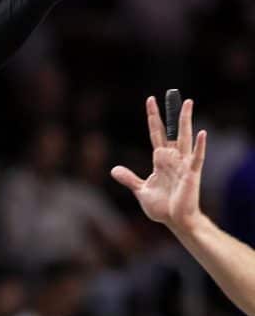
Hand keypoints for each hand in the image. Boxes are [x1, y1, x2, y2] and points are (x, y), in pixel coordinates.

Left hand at [111, 96, 206, 232]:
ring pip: (185, 138)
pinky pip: (197, 158)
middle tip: (172, 94)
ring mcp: (183, 165)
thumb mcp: (141, 190)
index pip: (156, 133)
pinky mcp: (192, 174)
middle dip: (171, 113)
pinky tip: (202, 133)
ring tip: (188, 103)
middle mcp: (173, 158)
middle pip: (171, 131)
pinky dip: (200, 146)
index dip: (154, 118)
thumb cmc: (162, 207)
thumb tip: (114, 169)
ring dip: (186, 121)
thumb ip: (129, 178)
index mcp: (160, 160)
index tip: (151, 100)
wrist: (176, 221)